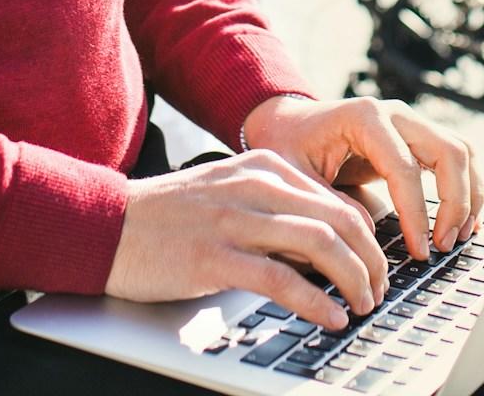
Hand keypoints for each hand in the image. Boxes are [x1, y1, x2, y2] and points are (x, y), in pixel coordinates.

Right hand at [106, 150, 385, 331]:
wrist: (104, 225)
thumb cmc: (168, 218)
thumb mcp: (229, 196)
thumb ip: (274, 212)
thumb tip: (326, 248)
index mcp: (262, 166)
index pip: (336, 200)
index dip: (368, 238)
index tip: (377, 267)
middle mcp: (254, 185)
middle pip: (338, 219)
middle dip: (370, 260)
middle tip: (379, 290)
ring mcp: (234, 219)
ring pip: (319, 244)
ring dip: (352, 279)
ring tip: (362, 305)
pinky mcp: (214, 256)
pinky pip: (281, 278)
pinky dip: (314, 300)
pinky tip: (329, 317)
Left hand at [239, 95, 482, 259]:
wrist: (285, 122)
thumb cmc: (286, 146)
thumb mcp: (292, 175)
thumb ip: (327, 201)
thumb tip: (367, 235)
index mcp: (364, 117)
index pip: (405, 169)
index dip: (417, 215)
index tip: (420, 251)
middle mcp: (395, 114)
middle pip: (449, 152)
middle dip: (456, 202)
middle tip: (444, 245)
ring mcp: (409, 122)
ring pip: (460, 152)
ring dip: (468, 195)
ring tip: (458, 236)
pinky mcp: (415, 138)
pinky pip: (454, 157)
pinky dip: (465, 187)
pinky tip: (463, 221)